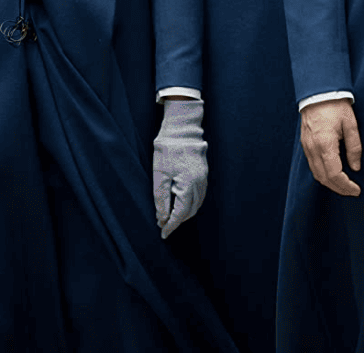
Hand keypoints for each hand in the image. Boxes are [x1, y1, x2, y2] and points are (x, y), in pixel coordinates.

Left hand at [152, 99, 208, 237]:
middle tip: (164, 225)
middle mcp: (200, 183)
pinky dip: (191, 203)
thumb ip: (161, 199)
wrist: (181, 129)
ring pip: (197, 204)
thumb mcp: (159, 175)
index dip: (171, 225)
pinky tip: (181, 202)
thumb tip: (162, 218)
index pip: (181, 213)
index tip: (163, 233)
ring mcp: (204, 178)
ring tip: (170, 216)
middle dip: (178, 220)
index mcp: (188, 185)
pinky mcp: (204, 173)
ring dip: (185, 213)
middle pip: (191, 211)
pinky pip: (200, 194)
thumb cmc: (167, 150)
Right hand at [299, 98, 361, 196]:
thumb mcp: (351, 125)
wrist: (319, 93)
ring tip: (344, 186)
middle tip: (352, 192)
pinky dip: (323, 174)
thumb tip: (356, 167)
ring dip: (330, 183)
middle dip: (339, 188)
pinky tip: (332, 174)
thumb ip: (354, 147)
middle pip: (324, 178)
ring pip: (316, 174)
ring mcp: (307, 147)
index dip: (346, 186)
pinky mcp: (305, 144)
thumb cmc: (336, 106)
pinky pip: (312, 165)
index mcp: (325, 144)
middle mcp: (313, 149)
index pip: (334, 174)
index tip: (356, 190)